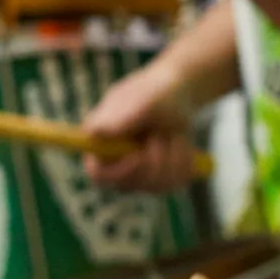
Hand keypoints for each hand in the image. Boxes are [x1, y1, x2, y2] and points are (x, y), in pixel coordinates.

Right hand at [79, 61, 200, 195]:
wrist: (178, 93)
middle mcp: (114, 160)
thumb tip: (95, 133)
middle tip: (162, 133)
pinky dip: (185, 161)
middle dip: (154, 160)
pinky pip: (175, 184)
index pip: (98, 173)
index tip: (139, 156)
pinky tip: (181, 143)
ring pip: (156, 186)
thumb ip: (120, 117)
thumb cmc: (156, 92)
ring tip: (172, 133)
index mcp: (100, 140)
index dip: (119, 172)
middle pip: (129, 184)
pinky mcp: (159, 178)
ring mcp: (137, 172)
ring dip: (173, 157)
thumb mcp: (143, 101)